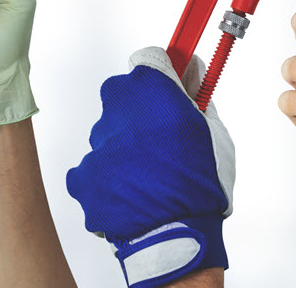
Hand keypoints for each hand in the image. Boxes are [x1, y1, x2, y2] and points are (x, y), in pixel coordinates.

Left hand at [67, 47, 234, 287]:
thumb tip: (193, 71)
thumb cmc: (199, 184)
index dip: (163, 72)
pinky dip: (109, 178)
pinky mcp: (82, 175)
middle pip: (124, 97)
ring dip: (126, 147)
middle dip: (142, 112)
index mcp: (151, 90)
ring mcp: (96, 144)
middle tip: (166, 138)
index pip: (149, 59)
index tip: (172, 80)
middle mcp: (117, 109)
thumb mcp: (214, 131)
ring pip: (109, 135)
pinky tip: (132, 193)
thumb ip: (198, 95)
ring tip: (152, 176)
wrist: (174, 235)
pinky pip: (93, 169)